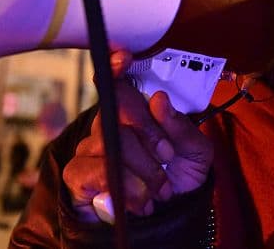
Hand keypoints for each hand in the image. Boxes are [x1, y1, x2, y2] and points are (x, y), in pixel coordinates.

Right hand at [62, 50, 213, 222]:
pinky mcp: (77, 174)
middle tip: (167, 159)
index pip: (118, 82)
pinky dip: (125, 186)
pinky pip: (95, 169)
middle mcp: (109, 123)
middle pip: (118, 110)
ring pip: (111, 142)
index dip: (115, 66)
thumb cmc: (180, 177)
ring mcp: (90, 147)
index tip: (124, 57)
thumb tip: (158, 100)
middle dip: (149, 136)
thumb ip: (181, 127)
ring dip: (143, 169)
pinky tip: (139, 199)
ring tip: (159, 189)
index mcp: (137, 112)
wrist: (170, 217)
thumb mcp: (195, 152)